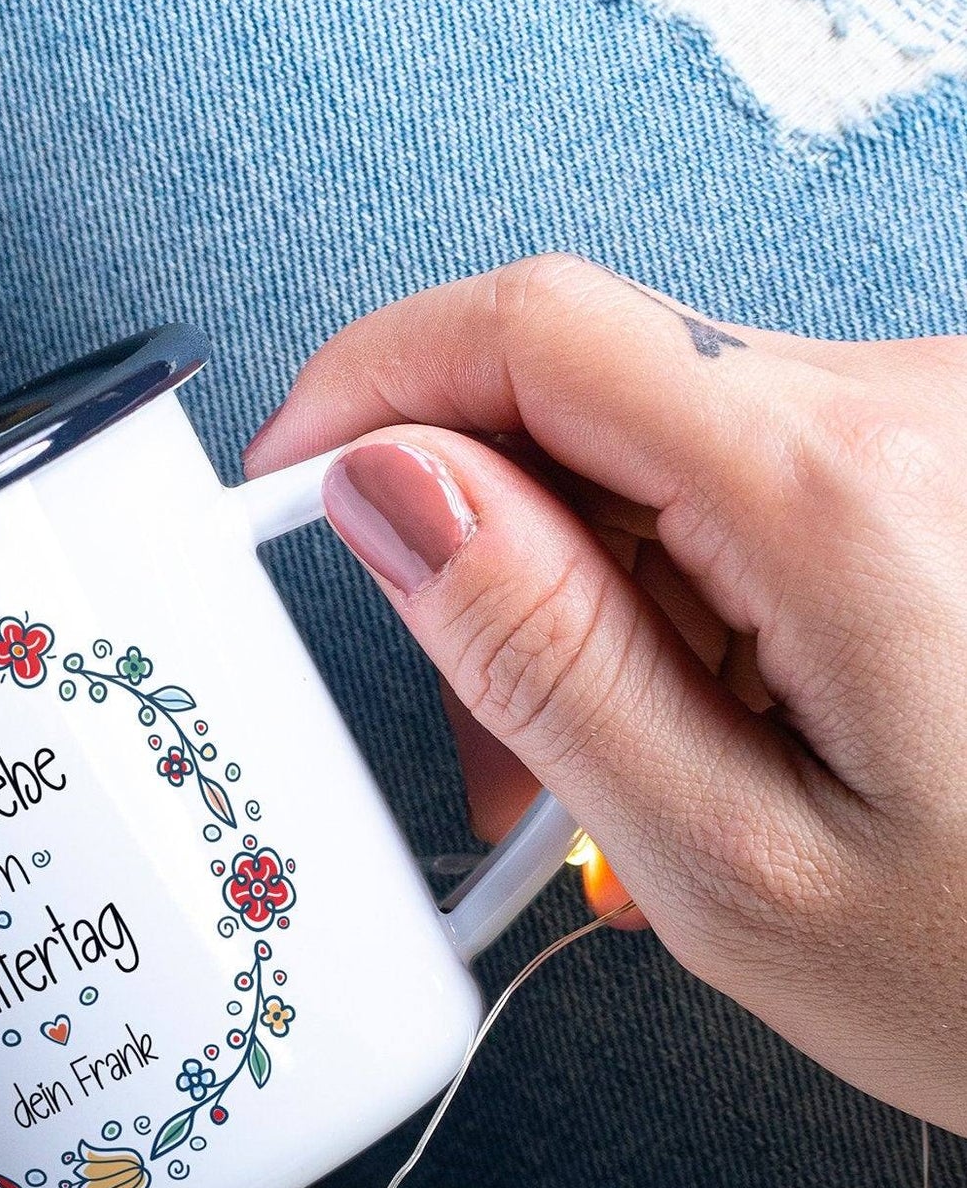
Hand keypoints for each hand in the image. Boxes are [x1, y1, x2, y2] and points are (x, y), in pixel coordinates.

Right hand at [246, 255, 966, 1133]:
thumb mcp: (727, 857)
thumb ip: (544, 655)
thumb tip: (391, 487)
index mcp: (838, 497)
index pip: (533, 330)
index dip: (373, 386)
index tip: (285, 488)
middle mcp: (905, 414)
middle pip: (579, 397)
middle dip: (476, 559)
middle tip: (491, 765)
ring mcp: (932, 433)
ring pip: (645, 449)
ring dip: (575, 600)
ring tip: (607, 784)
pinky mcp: (934, 473)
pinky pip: (732, 484)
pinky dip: (666, 600)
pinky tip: (695, 728)